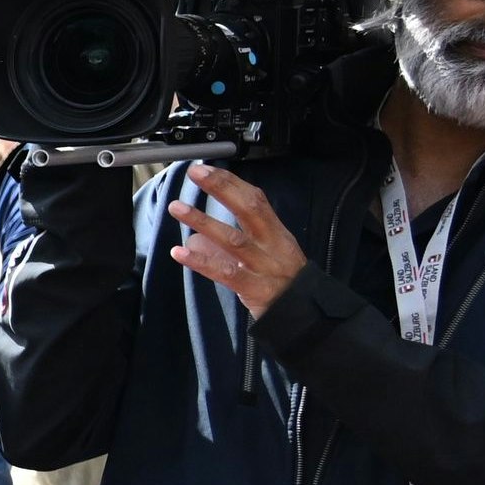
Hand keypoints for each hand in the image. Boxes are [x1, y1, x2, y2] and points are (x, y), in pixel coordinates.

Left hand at [167, 163, 310, 318]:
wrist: (306, 314)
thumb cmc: (282, 282)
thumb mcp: (263, 256)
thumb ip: (228, 246)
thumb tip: (194, 240)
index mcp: (275, 233)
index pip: (255, 200)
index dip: (231, 183)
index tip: (207, 169)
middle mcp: (272, 245)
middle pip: (249, 210)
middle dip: (222, 189)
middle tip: (196, 174)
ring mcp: (264, 266)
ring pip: (234, 239)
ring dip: (203, 221)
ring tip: (177, 208)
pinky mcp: (255, 288)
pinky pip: (226, 273)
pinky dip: (201, 262)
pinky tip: (181, 252)